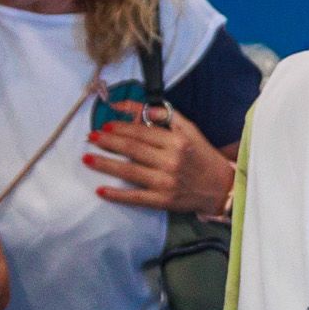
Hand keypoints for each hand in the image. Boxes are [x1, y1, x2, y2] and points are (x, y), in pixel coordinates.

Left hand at [83, 107, 237, 216]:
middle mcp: (170, 161)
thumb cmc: (203, 156)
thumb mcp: (190, 129)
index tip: (105, 124)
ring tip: (87, 158)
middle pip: (132, 150)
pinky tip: (100, 190)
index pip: (142, 131)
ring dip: (105, 164)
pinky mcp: (163, 201)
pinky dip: (117, 195)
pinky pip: (136, 198)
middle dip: (108, 142)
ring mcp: (165, 182)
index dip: (121, 127)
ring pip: (129, 172)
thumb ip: (167, 116)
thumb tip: (141, 108)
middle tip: (90, 137)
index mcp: (176, 141)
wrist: (221, 188)